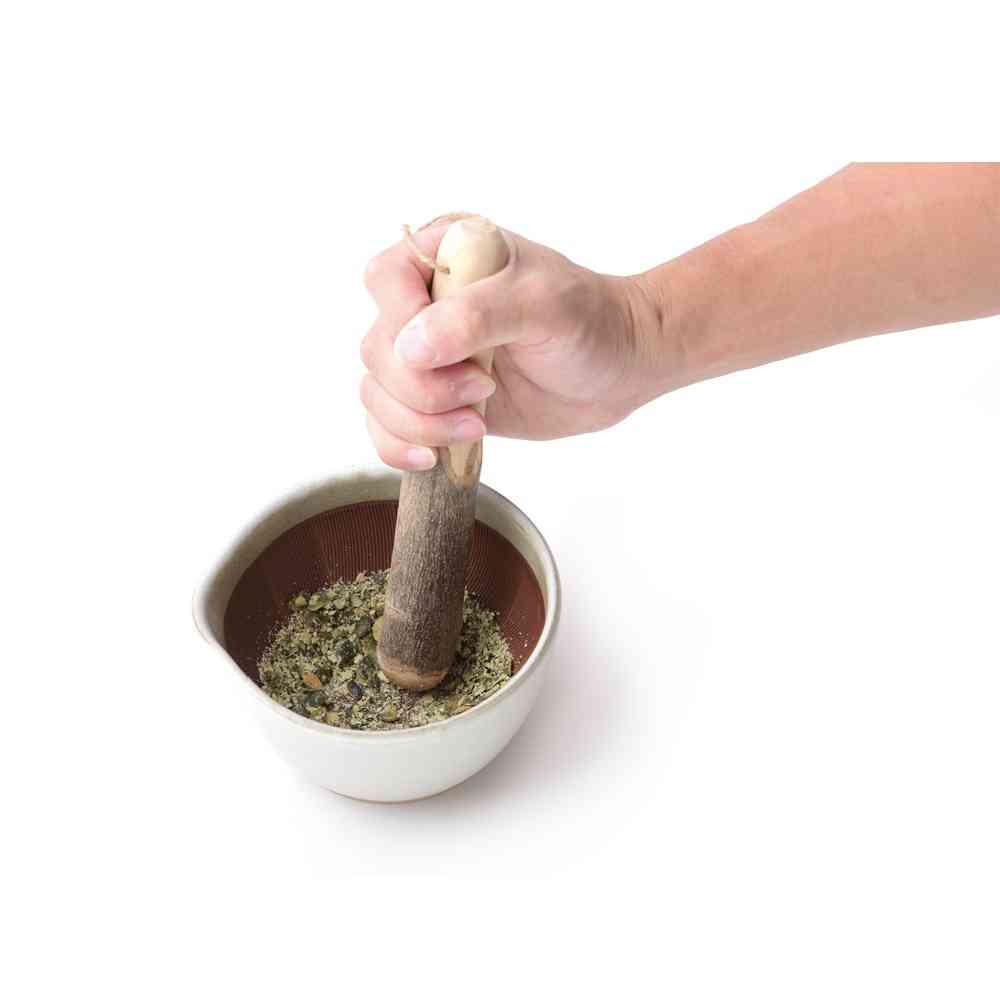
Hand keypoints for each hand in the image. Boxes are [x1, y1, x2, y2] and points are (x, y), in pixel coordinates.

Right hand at [360, 222, 663, 469]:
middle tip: (483, 390)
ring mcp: (427, 355)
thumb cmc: (590, 321)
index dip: (403, 322)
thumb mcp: (544, 304)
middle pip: (377, 348)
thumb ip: (477, 316)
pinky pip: (387, 427)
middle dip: (422, 386)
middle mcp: (425, 302)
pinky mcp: (433, 401)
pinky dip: (400, 446)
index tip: (452, 352)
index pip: (386, 280)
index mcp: (444, 255)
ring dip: (419, 421)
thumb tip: (410, 348)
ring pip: (377, 393)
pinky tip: (436, 456)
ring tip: (477, 422)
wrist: (619, 369)